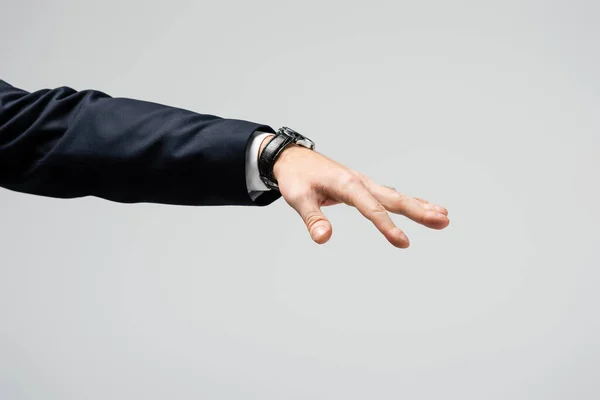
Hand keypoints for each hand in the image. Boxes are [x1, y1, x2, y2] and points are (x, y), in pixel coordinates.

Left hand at [260, 135, 449, 247]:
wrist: (293, 158)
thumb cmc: (295, 177)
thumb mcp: (298, 198)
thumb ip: (312, 218)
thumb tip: (323, 238)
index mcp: (347, 184)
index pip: (371, 209)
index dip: (387, 227)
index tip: (403, 243)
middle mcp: (360, 182)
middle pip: (394, 199)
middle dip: (419, 211)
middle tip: (443, 221)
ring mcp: (364, 183)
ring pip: (396, 196)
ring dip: (420, 206)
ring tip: (444, 217)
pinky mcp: (362, 186)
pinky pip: (389, 195)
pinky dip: (408, 201)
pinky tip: (423, 207)